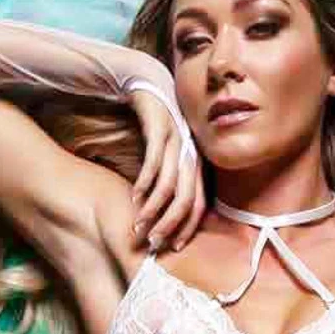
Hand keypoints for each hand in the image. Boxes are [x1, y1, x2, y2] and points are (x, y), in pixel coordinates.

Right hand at [128, 89, 204, 252]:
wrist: (151, 85)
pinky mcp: (161, 127)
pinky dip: (145, 181)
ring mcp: (178, 141)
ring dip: (153, 208)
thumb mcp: (169, 158)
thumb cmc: (158, 129)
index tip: (174, 248)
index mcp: (197, 165)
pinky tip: (134, 195)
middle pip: (186, 199)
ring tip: (138, 224)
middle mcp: (192, 155)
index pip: (199, 205)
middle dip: (170, 225)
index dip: (188, 228)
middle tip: (153, 243)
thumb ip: (169, 183)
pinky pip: (154, 160)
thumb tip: (161, 216)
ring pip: (170, 184)